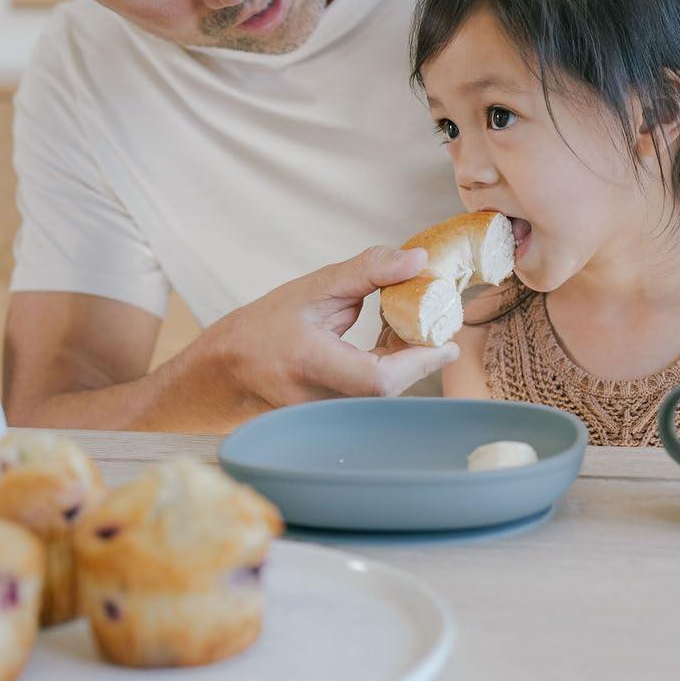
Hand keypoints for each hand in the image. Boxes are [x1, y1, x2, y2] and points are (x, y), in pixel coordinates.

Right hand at [204, 245, 459, 409]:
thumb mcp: (314, 287)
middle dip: (422, 355)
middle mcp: (320, 400)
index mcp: (311, 363)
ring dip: (408, 361)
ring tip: (414, 325)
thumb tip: (418, 260)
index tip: (449, 342)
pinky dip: (392, 369)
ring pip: (386, 394)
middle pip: (391, 387)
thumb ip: (367, 271)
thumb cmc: (266, 324)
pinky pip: (375, 397)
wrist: (230, 366)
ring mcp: (328, 416)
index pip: (379, 379)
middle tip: (441, 321)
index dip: (420, 362)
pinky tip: (393, 342)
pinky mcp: (336, 419)